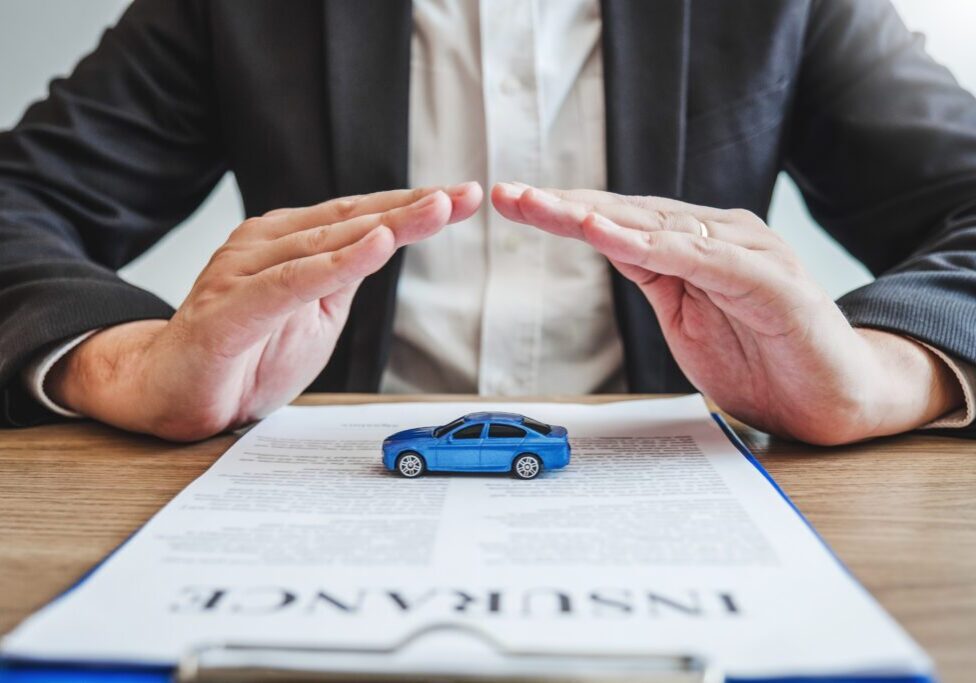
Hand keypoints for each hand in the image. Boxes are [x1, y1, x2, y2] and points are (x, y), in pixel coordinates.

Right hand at [47, 183, 482, 440]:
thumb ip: (344, 279)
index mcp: (288, 243)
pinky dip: (334, 265)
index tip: (463, 197)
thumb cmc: (246, 354)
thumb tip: (387, 243)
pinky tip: (375, 248)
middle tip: (464, 196)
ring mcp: (244, 272)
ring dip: (385, 225)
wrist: (171, 392)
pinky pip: (290, 283)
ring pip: (325, 243)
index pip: (360, 217)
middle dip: (413, 208)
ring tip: (436, 209)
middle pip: (351, 220)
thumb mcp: (315, 315)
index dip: (413, 206)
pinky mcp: (230, 310)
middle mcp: (266, 245)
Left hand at [492, 183, 962, 444]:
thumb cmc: (763, 360)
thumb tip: (608, 246)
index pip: (617, 221)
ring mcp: (743, 252)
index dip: (563, 211)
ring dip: (595, 216)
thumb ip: (654, 279)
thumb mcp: (686, 319)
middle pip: (627, 214)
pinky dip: (650, 243)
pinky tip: (607, 234)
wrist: (835, 397)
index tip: (512, 202)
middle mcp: (715, 237)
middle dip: (563, 204)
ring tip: (543, 206)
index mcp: (692, 247)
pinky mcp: (767, 279)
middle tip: (509, 194)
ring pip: (657, 226)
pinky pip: (699, 257)